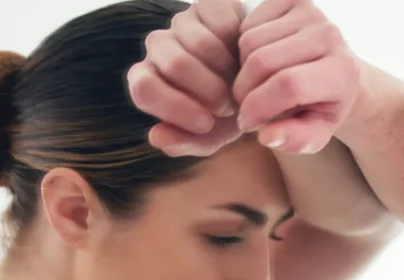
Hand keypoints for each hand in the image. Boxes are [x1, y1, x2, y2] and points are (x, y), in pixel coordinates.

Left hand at [128, 0, 243, 155]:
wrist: (260, 85)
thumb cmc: (230, 113)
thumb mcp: (212, 135)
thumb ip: (185, 141)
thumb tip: (157, 137)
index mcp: (149, 79)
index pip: (143, 88)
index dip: (175, 108)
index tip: (207, 123)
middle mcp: (159, 47)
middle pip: (174, 63)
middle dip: (208, 91)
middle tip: (229, 106)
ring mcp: (182, 23)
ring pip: (199, 44)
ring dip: (227, 72)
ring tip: (240, 85)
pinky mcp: (208, 6)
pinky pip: (221, 23)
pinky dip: (238, 46)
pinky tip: (245, 60)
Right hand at [233, 0, 361, 153]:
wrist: (338, 72)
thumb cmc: (324, 107)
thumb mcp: (316, 133)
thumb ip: (295, 140)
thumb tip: (266, 137)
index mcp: (342, 71)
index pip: (289, 85)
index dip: (259, 107)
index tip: (247, 123)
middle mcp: (330, 36)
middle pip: (263, 62)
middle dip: (244, 91)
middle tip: (245, 108)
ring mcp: (311, 13)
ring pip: (250, 43)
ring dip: (241, 70)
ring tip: (255, 87)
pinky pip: (248, 25)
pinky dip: (242, 48)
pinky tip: (258, 63)